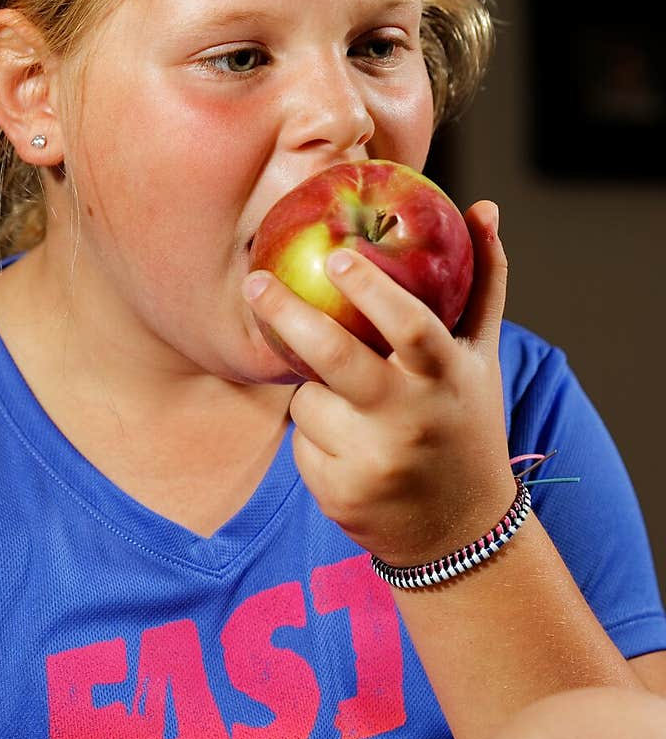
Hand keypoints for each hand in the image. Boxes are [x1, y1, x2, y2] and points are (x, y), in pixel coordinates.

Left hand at [242, 201, 516, 564]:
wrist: (459, 532)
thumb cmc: (466, 423)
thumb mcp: (482, 360)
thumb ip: (483, 284)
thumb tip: (483, 206)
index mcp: (447, 378)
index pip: (411, 325)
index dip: (372, 288)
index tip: (336, 253)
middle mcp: (411, 419)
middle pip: (335, 358)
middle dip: (289, 315)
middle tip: (256, 283)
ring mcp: (373, 460)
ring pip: (307, 402)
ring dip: (313, 394)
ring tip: (354, 410)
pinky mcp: (339, 495)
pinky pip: (300, 445)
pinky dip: (314, 439)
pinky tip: (348, 453)